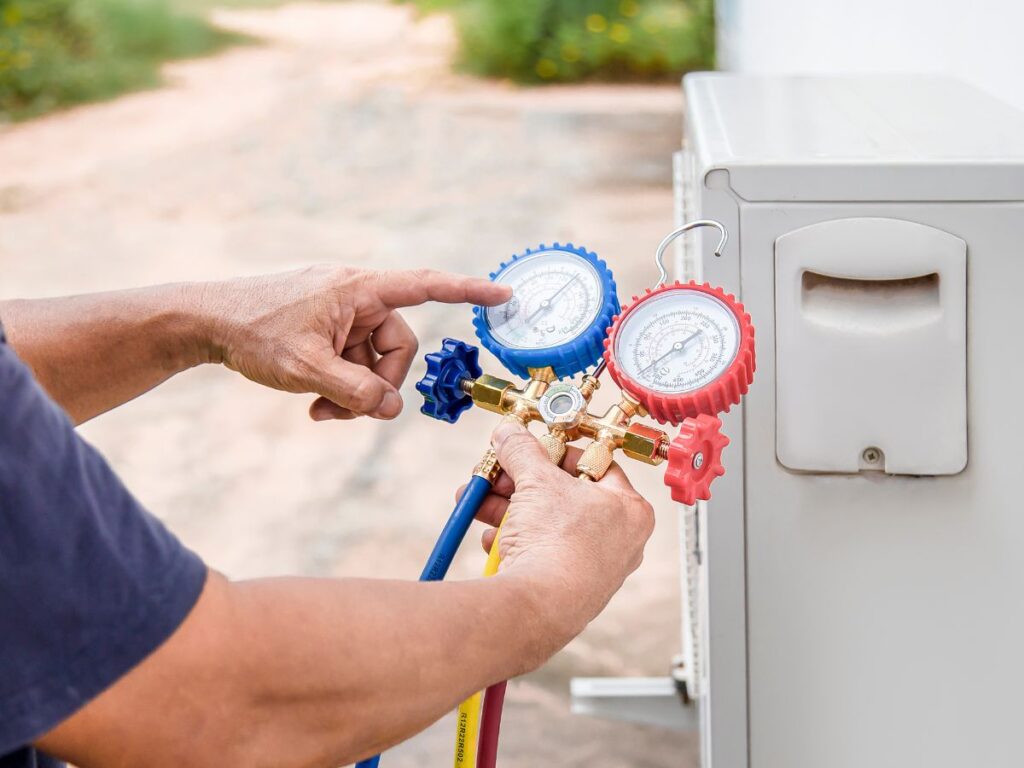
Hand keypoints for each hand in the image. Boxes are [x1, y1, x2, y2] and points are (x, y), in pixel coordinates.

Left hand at [197, 266, 509, 420]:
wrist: (204, 321)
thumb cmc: (252, 331)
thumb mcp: (306, 368)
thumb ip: (355, 391)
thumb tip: (393, 408)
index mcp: (359, 289)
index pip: (425, 286)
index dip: (468, 291)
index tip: (504, 292)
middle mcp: (356, 296)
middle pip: (397, 346)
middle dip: (378, 384)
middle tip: (346, 410)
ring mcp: (341, 313)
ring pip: (373, 361)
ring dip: (354, 392)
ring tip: (320, 410)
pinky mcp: (326, 328)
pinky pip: (352, 361)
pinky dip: (340, 385)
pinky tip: (313, 403)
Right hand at [459, 420, 654, 643]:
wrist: (539, 607)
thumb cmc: (557, 544)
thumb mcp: (535, 480)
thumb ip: (522, 450)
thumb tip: (510, 434)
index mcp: (629, 510)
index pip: (595, 465)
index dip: (558, 452)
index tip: (532, 448)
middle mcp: (619, 541)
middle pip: (564, 496)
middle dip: (521, 483)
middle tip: (498, 473)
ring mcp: (594, 569)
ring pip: (547, 525)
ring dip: (509, 511)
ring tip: (479, 502)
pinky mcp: (568, 590)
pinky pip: (541, 554)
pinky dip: (515, 543)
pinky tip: (490, 539)